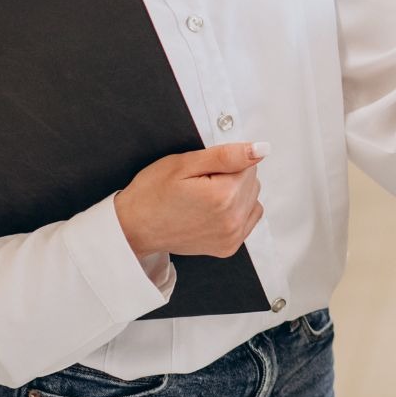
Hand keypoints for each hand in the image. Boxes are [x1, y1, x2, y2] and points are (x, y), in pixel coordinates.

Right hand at [115, 142, 266, 258]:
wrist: (134, 227)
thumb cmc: (152, 193)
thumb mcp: (184, 163)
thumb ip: (227, 155)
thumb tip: (262, 149)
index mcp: (223, 196)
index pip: (249, 163)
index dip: (224, 162)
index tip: (202, 171)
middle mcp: (232, 220)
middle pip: (252, 181)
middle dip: (231, 177)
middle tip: (200, 184)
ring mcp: (232, 237)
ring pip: (253, 198)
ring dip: (236, 193)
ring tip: (205, 197)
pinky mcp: (229, 247)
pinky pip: (249, 217)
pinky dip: (237, 210)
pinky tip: (214, 209)